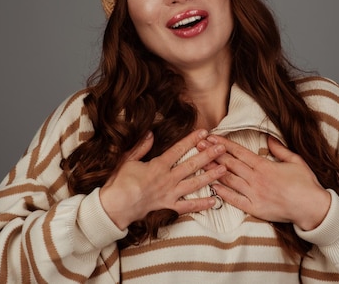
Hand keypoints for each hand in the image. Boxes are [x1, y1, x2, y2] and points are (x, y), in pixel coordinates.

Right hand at [99, 129, 226, 229]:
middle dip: (208, 155)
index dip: (192, 139)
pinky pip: (187, 206)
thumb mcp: (128, 160)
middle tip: (222, 147)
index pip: (179, 149)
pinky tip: (214, 200)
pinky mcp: (168, 206)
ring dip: (210, 176)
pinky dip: (201, 204)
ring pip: (194, 184)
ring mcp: (170, 193)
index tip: (204, 131)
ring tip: (224, 169)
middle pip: (192, 165)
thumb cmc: (119, 182)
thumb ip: (141, 147)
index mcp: (158, 165)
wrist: (115, 206)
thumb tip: (150, 134)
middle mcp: (167, 179)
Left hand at [200, 135, 330, 230]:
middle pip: (230, 163)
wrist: (312, 208)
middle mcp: (256, 179)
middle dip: (212, 153)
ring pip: (229, 180)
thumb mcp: (295, 160)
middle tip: (198, 145)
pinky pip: (235, 200)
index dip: (224, 144)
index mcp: (265, 166)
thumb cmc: (306, 183)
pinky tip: (211, 186)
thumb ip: (279, 149)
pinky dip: (223, 193)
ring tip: (199, 162)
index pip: (239, 152)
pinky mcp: (255, 209)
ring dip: (213, 170)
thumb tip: (268, 137)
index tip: (211, 137)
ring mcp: (254, 194)